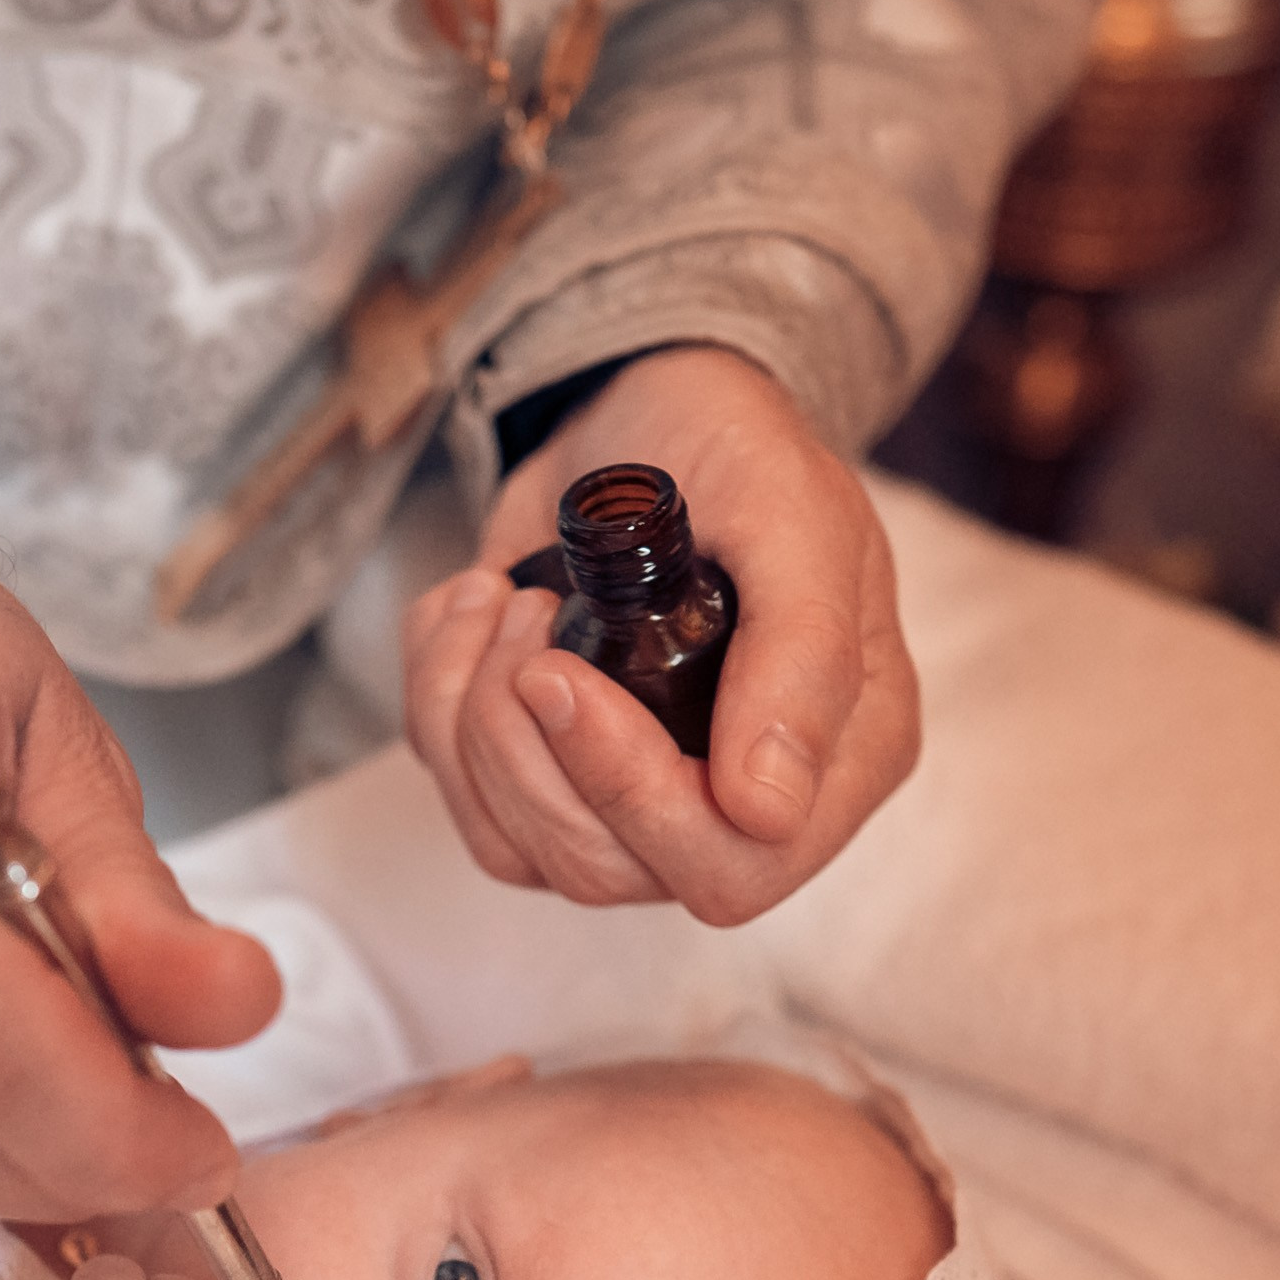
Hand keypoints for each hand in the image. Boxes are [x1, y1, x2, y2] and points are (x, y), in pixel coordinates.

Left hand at [403, 346, 919, 925]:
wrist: (645, 409)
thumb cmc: (738, 452)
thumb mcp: (794, 517)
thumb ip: (805, 658)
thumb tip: (768, 810)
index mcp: (840, 761)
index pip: (734, 866)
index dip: (632, 794)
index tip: (563, 672)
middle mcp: (745, 808)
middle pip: (611, 871)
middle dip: (531, 750)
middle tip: (528, 616)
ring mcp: (639, 809)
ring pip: (524, 850)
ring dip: (476, 719)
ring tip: (504, 600)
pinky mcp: (551, 788)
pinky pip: (470, 809)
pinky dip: (438, 705)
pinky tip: (476, 614)